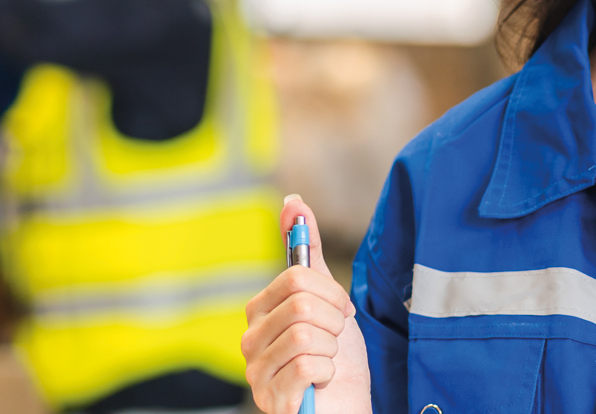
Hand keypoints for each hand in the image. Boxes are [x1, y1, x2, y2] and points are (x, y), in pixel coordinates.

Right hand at [244, 195, 371, 413]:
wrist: (346, 405)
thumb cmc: (336, 356)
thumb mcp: (328, 296)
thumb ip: (307, 250)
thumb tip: (292, 202)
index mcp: (259, 310)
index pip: (296, 277)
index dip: (331, 293)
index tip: (339, 312)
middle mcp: (249, 338)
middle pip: (302, 304)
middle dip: (334, 323)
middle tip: (334, 340)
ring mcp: (256, 370)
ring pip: (306, 335)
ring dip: (331, 350)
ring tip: (326, 362)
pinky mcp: (269, 397)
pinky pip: (308, 366)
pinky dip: (326, 373)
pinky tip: (320, 382)